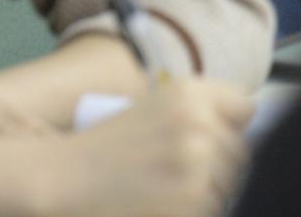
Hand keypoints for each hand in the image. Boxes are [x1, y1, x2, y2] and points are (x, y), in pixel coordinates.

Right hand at [48, 77, 254, 216]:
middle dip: (219, 166)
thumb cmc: (99, 149)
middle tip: (182, 177)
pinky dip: (193, 211)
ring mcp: (197, 170)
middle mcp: (200, 127)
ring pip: (228, 187)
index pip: (244, 109)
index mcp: (190, 95)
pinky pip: (211, 209)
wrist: (56, 182)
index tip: (213, 140)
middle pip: (240, 152)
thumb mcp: (150, 110)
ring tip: (169, 195)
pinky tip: (165, 208)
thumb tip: (237, 134)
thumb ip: (196, 116)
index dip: (229, 126)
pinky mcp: (191, 206)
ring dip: (207, 194)